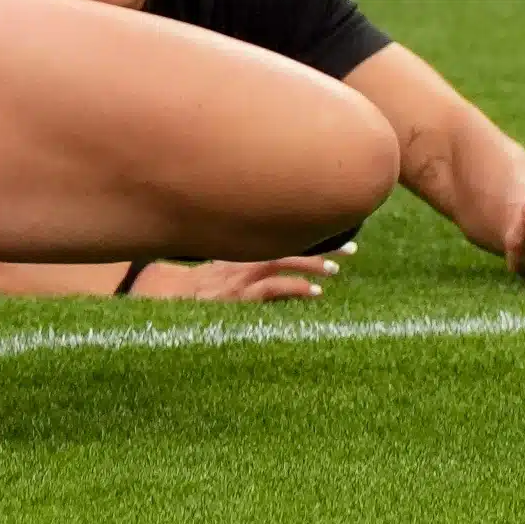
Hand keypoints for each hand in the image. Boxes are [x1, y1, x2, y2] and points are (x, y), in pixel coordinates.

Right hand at [177, 241, 356, 301]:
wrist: (172, 297)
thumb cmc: (200, 283)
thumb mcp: (223, 262)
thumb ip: (249, 256)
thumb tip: (283, 257)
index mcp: (242, 242)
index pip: (281, 229)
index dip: (309, 227)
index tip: (336, 226)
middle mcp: (243, 252)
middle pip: (287, 239)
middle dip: (321, 243)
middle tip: (351, 247)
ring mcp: (242, 272)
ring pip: (283, 260)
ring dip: (312, 263)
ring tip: (335, 270)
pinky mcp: (242, 295)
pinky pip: (275, 288)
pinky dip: (297, 288)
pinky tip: (316, 293)